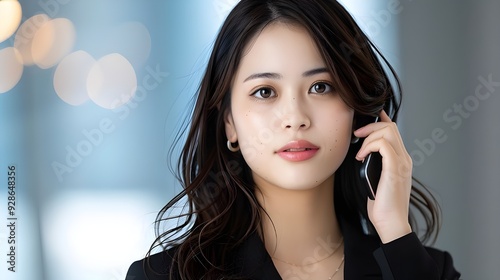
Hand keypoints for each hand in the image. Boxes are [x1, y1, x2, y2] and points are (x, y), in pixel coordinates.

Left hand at [353, 110, 411, 242]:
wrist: (391, 222)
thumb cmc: (382, 204)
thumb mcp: (377, 179)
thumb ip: (375, 164)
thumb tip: (363, 153)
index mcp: (402, 160)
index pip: (394, 131)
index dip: (382, 119)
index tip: (368, 117)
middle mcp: (405, 158)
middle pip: (391, 127)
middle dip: (371, 126)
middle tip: (357, 135)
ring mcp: (402, 163)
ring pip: (388, 131)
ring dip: (369, 136)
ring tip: (359, 151)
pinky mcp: (395, 169)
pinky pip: (383, 145)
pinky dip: (369, 146)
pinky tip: (361, 157)